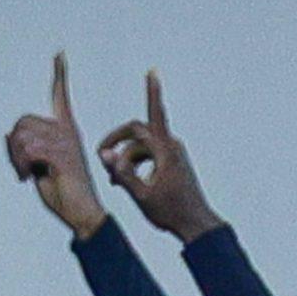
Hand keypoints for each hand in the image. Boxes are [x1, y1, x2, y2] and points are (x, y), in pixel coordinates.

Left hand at [6, 53, 107, 238]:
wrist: (82, 214)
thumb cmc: (63, 193)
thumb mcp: (40, 167)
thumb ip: (27, 148)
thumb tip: (8, 134)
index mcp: (66, 131)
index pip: (60, 96)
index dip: (59, 74)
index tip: (60, 54)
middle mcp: (67, 132)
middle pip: (22, 122)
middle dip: (13, 147)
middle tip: (21, 169)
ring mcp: (66, 142)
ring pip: (22, 137)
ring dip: (16, 159)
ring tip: (26, 174)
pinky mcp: (62, 156)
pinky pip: (29, 150)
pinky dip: (22, 166)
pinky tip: (28, 178)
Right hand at [97, 71, 223, 242]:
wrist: (195, 225)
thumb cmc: (171, 212)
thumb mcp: (142, 195)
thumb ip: (122, 173)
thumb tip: (105, 154)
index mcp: (166, 151)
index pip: (154, 114)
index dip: (152, 92)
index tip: (153, 71)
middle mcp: (171, 147)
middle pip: (138, 132)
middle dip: (117, 141)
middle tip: (101, 155)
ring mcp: (173, 154)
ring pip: (141, 146)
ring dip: (125, 158)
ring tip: (112, 180)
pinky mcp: (173, 162)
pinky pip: (149, 154)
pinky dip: (135, 163)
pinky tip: (124, 181)